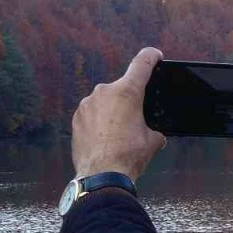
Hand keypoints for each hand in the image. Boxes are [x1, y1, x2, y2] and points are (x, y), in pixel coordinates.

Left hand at [70, 47, 166, 180]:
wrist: (101, 175)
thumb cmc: (128, 156)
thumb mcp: (152, 142)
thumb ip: (154, 130)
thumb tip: (155, 135)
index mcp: (127, 92)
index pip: (142, 63)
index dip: (151, 57)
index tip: (154, 56)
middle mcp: (105, 92)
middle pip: (122, 88)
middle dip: (129, 102)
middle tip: (134, 122)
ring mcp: (87, 104)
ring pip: (105, 102)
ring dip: (112, 113)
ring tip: (118, 135)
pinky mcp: (77, 117)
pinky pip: (92, 114)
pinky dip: (99, 122)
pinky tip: (104, 139)